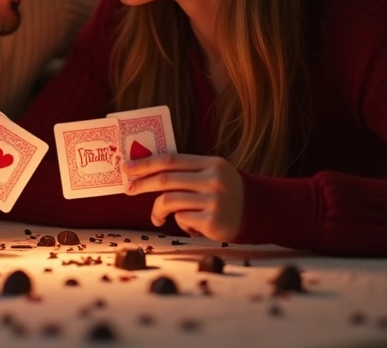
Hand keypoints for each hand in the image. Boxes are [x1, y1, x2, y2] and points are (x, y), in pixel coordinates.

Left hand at [123, 154, 243, 241]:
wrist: (259, 213)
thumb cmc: (227, 193)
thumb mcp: (212, 174)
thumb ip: (187, 172)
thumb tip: (147, 173)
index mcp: (211, 163)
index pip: (171, 159)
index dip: (146, 163)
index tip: (127, 167)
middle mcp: (213, 179)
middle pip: (166, 179)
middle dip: (143, 184)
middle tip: (130, 189)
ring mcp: (214, 200)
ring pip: (170, 201)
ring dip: (157, 210)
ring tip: (157, 218)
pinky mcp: (213, 220)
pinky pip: (182, 220)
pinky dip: (180, 223)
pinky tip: (190, 226)